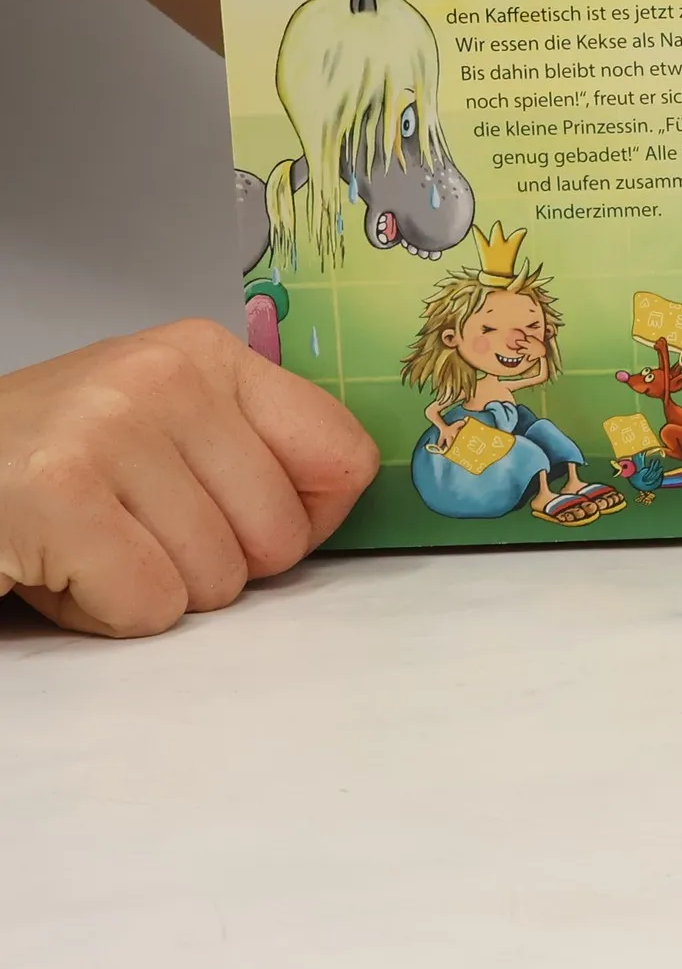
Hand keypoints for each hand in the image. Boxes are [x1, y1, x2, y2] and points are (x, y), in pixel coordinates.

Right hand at [0, 318, 378, 636]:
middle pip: (281, 535)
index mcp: (208, 355)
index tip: (258, 525)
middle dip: (216, 564)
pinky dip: (105, 613)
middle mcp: (166, 377)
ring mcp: (111, 427)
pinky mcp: (59, 492)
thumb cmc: (50, 464)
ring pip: (215, 580)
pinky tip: (61, 567)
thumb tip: (343, 498)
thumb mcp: (164, 429)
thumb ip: (252, 449)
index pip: (343, 454)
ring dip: (153, 589)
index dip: (312, 520)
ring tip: (91, 543)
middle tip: (139, 533)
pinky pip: (149, 605)